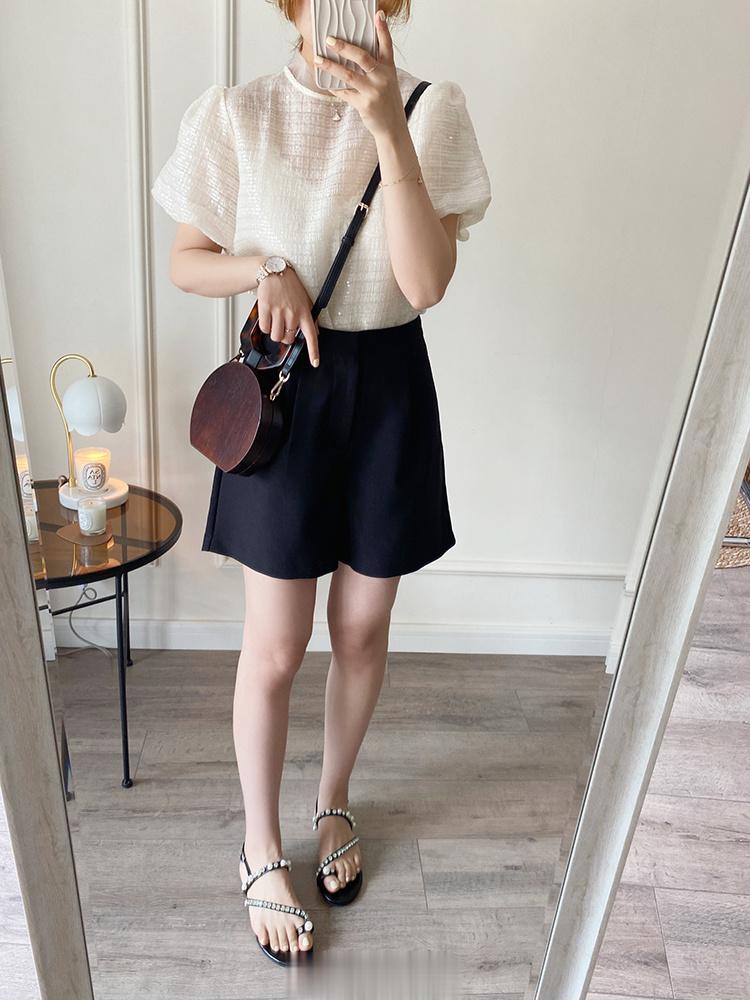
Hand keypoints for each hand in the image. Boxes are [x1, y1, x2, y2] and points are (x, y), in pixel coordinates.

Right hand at [256, 267, 319, 366]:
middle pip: (287, 339)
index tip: (314, 363)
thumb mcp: (305, 300)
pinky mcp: (266, 308)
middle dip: (284, 336)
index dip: (314, 352)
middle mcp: (293, 313)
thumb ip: (309, 317)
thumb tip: (315, 333)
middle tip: (282, 324)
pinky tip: (268, 316)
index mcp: (304, 312)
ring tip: (275, 319)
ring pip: (275, 336)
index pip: (312, 336)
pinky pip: (264, 328)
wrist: (275, 271)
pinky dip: (264, 326)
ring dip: (273, 332)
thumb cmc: (290, 286)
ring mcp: (279, 311)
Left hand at [314, 8, 405, 140]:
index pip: (387, 45)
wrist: (392, 127)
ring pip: (349, 75)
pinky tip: (326, 82)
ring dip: (331, 66)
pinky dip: (334, 87)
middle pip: (362, 57)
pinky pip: (344, 93)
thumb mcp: (387, 80)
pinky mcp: (364, 104)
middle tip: (329, 40)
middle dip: (344, 47)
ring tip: (318, 59)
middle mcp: (382, 77)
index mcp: (389, 68)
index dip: (382, 29)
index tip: (377, 15)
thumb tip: (352, 52)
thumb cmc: (387, 101)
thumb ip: (375, 66)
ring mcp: (373, 91)